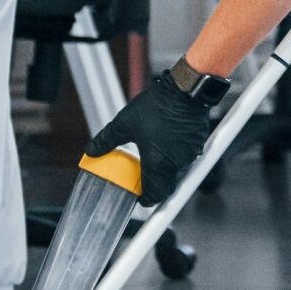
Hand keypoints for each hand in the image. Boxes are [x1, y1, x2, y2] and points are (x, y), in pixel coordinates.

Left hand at [84, 72, 213, 206]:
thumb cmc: (158, 106)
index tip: (140, 197)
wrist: (185, 90)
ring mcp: (190, 153)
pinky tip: (169, 140)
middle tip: (145, 178)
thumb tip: (92, 150)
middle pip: (167, 185)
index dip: (146, 199)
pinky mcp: (198, 143)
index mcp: (158, 163)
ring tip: (155, 153)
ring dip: (167, 168)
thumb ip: (106, 140)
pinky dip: (178, 154)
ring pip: (178, 170)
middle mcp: (176, 162)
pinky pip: (188, 156)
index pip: (155, 195)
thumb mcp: (124, 123)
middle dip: (156, 184)